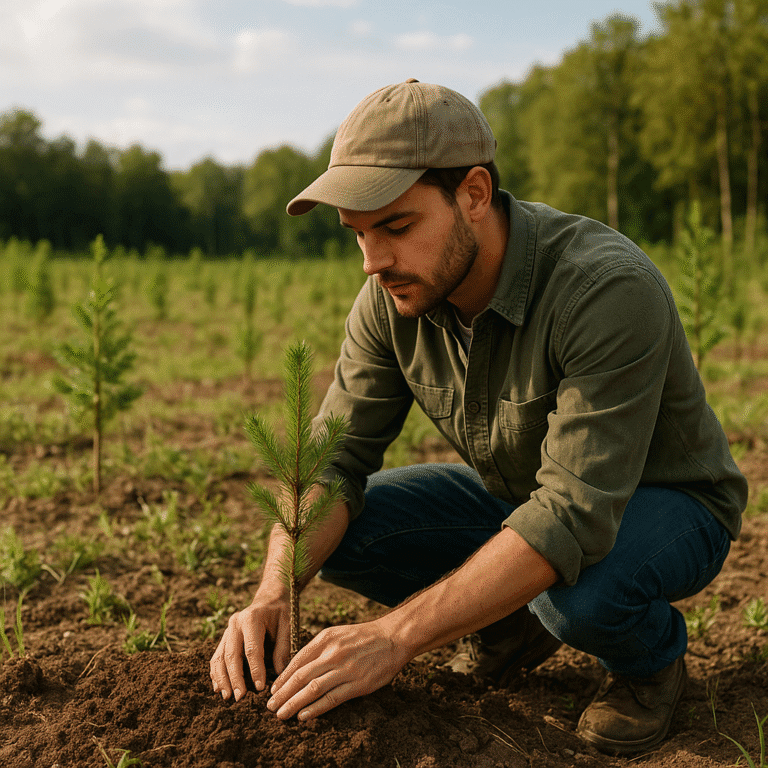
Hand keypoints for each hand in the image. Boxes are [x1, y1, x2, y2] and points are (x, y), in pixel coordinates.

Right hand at [209, 589, 290, 701]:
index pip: (252, 649)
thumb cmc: (280, 613)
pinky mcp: (224, 638)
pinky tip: (218, 688)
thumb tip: (281, 674)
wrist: (269, 599)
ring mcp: (227, 631)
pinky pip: (216, 657)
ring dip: (222, 679)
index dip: (255, 669)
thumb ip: (284, 648)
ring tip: (227, 697)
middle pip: (231, 655)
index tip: (260, 688)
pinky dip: (216, 673)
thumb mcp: (288, 625)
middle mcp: (235, 624)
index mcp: (251, 618)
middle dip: (235, 678)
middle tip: (240, 697)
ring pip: (219, 657)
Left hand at [266, 620, 408, 721]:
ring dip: (294, 703)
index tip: (272, 690)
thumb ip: (318, 648)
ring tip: (282, 714)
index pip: (297, 661)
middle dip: (283, 693)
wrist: (392, 638)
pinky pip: (332, 698)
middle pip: (301, 676)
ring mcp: (346, 669)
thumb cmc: (362, 637)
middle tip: (271, 706)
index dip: (282, 678)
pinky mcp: (358, 684)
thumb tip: (297, 667)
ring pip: (313, 689)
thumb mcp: (337, 634)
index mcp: (325, 639)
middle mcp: (333, 653)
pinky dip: (316, 708)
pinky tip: (304, 716)